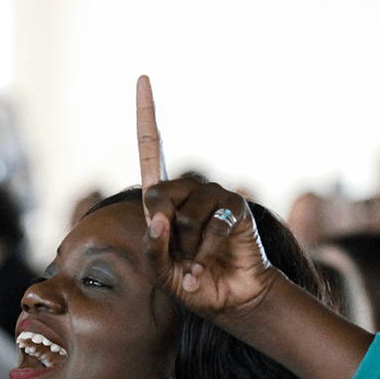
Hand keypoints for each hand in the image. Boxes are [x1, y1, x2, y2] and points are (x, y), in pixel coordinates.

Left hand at [135, 76, 283, 324]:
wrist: (229, 300)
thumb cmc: (193, 284)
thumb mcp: (161, 271)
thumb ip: (153, 247)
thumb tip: (158, 218)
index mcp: (166, 199)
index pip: (153, 150)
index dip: (147, 115)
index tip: (143, 78)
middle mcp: (190, 191)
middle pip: (158, 194)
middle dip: (160, 229)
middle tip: (173, 255)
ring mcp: (214, 197)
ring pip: (184, 215)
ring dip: (184, 248)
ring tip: (193, 265)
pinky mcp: (236, 209)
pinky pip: (212, 225)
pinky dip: (203, 252)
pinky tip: (204, 268)